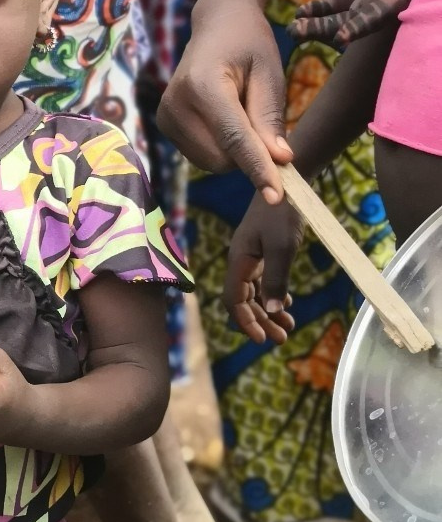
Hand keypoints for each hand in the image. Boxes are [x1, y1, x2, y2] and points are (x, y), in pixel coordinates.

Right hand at [158, 2, 292, 199]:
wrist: (216, 25)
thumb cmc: (249, 44)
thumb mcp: (270, 74)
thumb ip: (270, 118)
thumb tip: (278, 161)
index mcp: (202, 85)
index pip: (234, 137)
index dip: (258, 168)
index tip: (277, 196)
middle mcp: (175, 104)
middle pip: (222, 157)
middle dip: (250, 155)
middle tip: (265, 124)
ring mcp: (165, 117)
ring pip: (212, 163)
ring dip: (236, 152)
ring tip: (241, 112)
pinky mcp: (164, 126)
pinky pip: (202, 158)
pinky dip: (223, 149)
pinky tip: (225, 120)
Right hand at [223, 192, 302, 344]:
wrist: (288, 182)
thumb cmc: (282, 212)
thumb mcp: (282, 248)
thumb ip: (276, 280)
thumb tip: (270, 310)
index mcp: (239, 261)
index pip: (234, 300)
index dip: (246, 322)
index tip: (263, 340)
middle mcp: (241, 261)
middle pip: (244, 300)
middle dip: (260, 321)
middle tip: (281, 339)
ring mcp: (251, 256)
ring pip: (255, 292)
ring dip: (268, 311)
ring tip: (288, 326)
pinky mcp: (263, 250)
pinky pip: (263, 280)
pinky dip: (273, 294)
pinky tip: (286, 303)